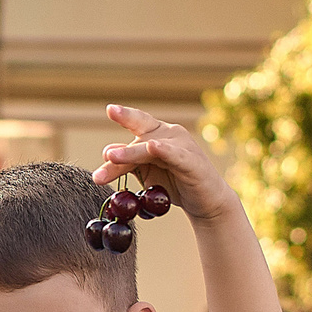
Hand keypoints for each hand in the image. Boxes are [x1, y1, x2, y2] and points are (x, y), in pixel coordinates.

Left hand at [92, 105, 239, 220]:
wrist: (206, 202)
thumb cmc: (175, 182)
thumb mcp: (146, 172)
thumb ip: (128, 161)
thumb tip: (107, 150)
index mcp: (158, 134)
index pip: (138, 123)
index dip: (125, 115)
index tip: (109, 109)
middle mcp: (170, 135)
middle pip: (143, 131)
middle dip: (126, 121)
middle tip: (105, 131)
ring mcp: (183, 148)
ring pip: (152, 147)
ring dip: (131, 152)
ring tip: (112, 156)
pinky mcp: (193, 164)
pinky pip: (177, 156)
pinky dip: (165, 151)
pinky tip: (153, 148)